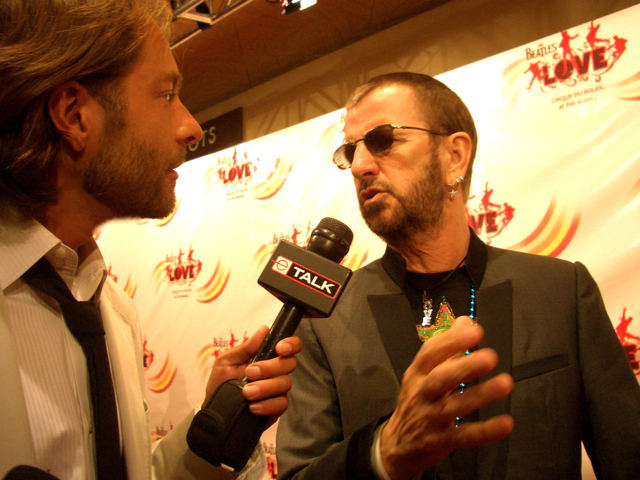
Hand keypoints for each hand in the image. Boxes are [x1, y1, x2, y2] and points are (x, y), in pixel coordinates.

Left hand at [203, 325, 301, 427]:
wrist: (215, 410)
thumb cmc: (221, 381)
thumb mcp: (227, 361)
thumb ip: (246, 347)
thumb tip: (264, 329)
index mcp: (266, 356)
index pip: (289, 346)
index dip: (291, 344)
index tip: (279, 348)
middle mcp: (276, 371)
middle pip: (289, 364)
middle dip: (270, 368)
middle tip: (250, 373)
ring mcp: (277, 389)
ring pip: (285, 383)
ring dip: (265, 387)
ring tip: (247, 392)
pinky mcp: (276, 407)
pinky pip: (281, 404)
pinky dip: (267, 405)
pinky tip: (253, 406)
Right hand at [381, 317, 512, 479]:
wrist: (397, 445)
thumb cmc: (416, 402)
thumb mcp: (424, 373)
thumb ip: (447, 348)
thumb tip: (465, 322)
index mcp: (417, 373)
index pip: (430, 353)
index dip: (451, 341)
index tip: (473, 330)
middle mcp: (422, 393)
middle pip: (441, 378)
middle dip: (465, 367)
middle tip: (490, 357)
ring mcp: (430, 418)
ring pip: (455, 406)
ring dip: (480, 395)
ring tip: (505, 384)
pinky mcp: (441, 441)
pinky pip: (464, 436)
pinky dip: (485, 431)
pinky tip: (505, 423)